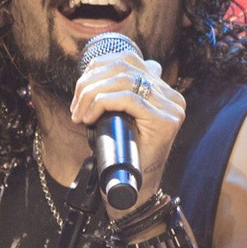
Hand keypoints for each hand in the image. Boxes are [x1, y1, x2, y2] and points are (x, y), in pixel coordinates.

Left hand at [69, 45, 185, 215]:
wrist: (133, 188)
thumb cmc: (123, 153)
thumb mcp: (118, 115)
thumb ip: (116, 91)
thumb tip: (95, 67)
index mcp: (162, 90)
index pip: (128, 60)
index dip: (97, 68)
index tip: (79, 90)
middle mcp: (171, 96)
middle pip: (124, 68)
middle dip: (90, 83)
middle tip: (75, 106)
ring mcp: (171, 108)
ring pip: (123, 81)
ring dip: (92, 94)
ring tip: (79, 113)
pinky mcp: (165, 121)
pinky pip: (128, 99)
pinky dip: (102, 104)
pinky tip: (89, 117)